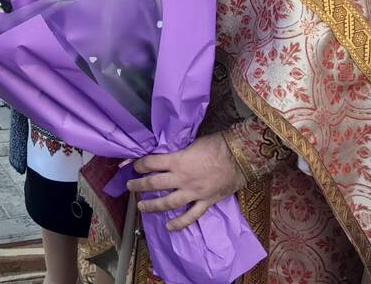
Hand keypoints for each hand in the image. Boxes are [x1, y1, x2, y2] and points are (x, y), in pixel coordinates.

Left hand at [126, 132, 245, 230]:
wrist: (240, 157)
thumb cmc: (216, 145)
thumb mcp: (191, 143)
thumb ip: (177, 151)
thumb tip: (164, 153)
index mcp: (177, 161)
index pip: (151, 163)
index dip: (139, 164)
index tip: (133, 166)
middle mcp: (182, 179)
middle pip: (154, 183)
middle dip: (139, 185)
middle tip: (130, 186)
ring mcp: (193, 193)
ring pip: (168, 203)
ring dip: (153, 206)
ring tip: (141, 207)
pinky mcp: (206, 202)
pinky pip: (191, 216)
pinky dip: (180, 223)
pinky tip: (169, 227)